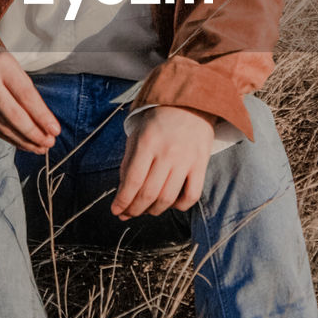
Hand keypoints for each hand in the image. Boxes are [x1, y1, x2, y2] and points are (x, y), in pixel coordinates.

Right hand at [0, 40, 60, 153]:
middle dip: (34, 133)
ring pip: (2, 126)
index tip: (55, 130)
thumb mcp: (13, 67)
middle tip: (49, 143)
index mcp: (1, 64)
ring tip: (40, 147)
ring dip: (24, 140)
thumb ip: (27, 92)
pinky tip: (23, 143)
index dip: (42, 116)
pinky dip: (10, 138)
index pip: (26, 95)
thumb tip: (45, 125)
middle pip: (13, 115)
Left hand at [111, 105, 215, 219]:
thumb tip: (122, 195)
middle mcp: (167, 153)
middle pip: (149, 194)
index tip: (116, 211)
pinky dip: (179, 206)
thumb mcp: (137, 135)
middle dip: (135, 210)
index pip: (132, 181)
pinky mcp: (201, 164)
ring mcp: (186, 159)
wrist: (191, 103)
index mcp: (147, 143)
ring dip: (154, 211)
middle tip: (129, 213)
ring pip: (168, 198)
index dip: (123, 201)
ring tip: (147, 210)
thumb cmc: (159, 120)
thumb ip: (128, 163)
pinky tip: (171, 203)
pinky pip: (192, 195)